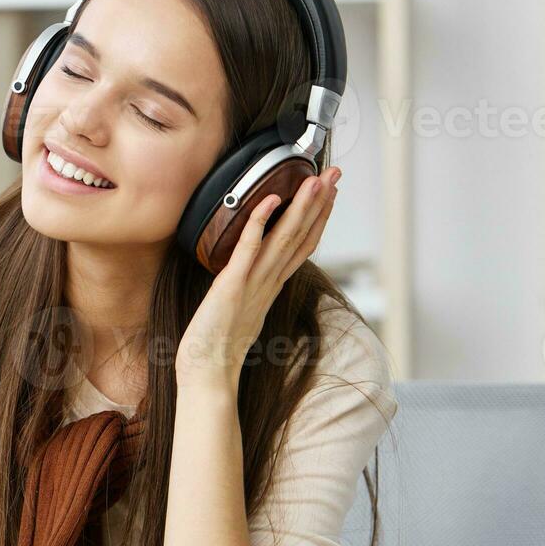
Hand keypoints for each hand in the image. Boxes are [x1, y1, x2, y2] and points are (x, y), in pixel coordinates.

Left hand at [175, 166, 339, 388]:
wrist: (208, 371)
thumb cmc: (219, 343)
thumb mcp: (244, 309)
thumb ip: (255, 288)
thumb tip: (259, 274)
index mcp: (272, 286)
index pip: (303, 245)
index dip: (319, 218)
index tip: (330, 193)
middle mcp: (268, 282)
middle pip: (301, 237)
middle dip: (320, 203)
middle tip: (336, 174)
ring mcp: (252, 283)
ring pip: (283, 239)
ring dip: (300, 208)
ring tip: (315, 181)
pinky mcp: (231, 286)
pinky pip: (247, 251)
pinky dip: (258, 225)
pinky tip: (268, 202)